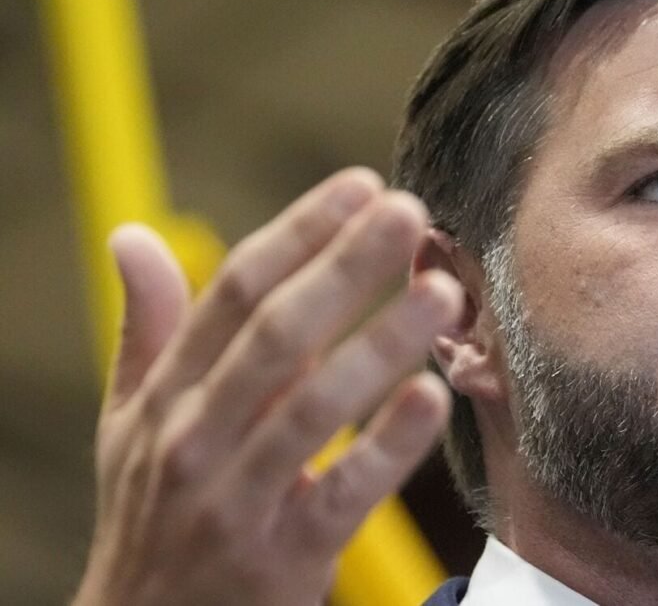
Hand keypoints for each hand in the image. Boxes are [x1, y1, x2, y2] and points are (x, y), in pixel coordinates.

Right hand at [74, 168, 462, 605]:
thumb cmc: (153, 512)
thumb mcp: (130, 424)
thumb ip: (147, 331)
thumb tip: (131, 236)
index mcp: (167, 396)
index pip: (232, 294)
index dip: (298, 233)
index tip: (359, 185)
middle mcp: (194, 440)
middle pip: (276, 335)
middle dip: (345, 268)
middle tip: (409, 212)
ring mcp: (237, 501)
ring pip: (314, 408)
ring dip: (380, 344)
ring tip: (441, 291)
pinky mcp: (284, 559)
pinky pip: (344, 494)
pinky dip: (388, 446)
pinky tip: (433, 396)